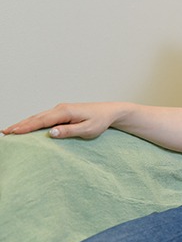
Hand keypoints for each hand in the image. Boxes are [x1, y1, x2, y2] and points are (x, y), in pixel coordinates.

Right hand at [1, 102, 121, 138]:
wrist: (110, 112)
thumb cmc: (101, 121)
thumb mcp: (88, 129)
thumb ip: (69, 131)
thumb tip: (50, 133)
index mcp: (66, 112)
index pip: (42, 120)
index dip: (26, 127)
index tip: (13, 132)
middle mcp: (61, 108)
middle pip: (36, 118)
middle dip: (20, 125)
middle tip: (5, 133)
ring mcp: (61, 109)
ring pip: (38, 117)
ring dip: (24, 123)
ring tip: (10, 130)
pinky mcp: (62, 113)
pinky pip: (44, 118)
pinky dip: (32, 122)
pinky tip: (25, 127)